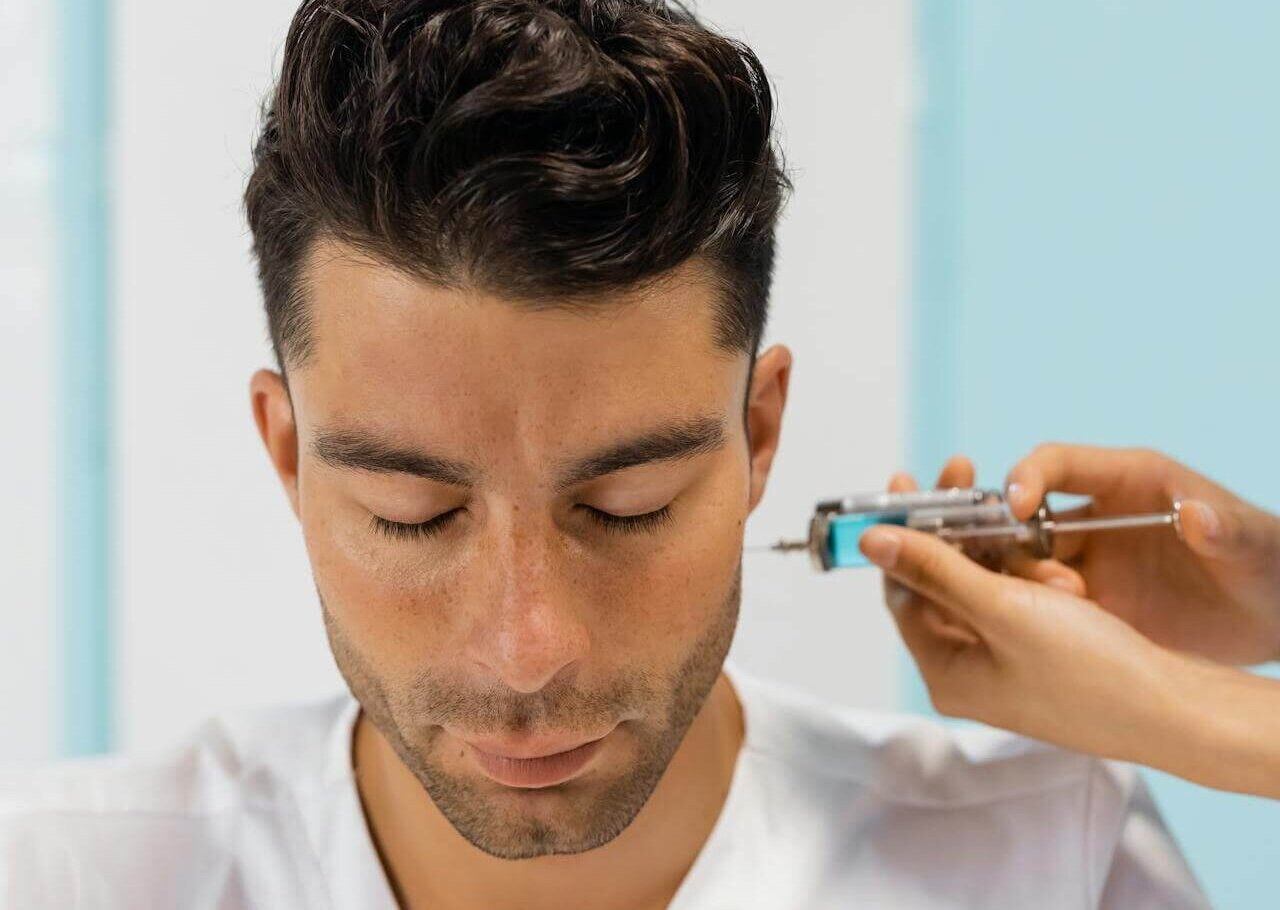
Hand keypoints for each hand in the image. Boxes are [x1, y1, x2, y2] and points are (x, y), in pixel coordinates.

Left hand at [858, 503, 1279, 797]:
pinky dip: (1039, 579)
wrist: (1180, 710)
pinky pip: (1024, 599)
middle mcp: (967, 673)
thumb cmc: (1092, 670)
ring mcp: (1007, 665)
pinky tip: (1070, 581)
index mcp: (943, 672)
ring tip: (1055, 568)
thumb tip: (869, 541)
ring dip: (1013, 559)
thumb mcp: (1003, 609)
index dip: (904, 532)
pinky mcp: (1044, 655)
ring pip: (987, 585)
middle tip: (964, 471)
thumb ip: (934, 569)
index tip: (909, 479)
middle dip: (966, 536)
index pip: (901, 589)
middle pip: (942, 583)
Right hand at [1005, 444, 1279, 664]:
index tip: (1019, 507)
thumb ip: (1227, 528)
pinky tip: (1058, 637)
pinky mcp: (1091, 606)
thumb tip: (1195, 514)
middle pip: (1024, 519)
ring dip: (1026, 585)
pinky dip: (1034, 617)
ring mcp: (1089, 564)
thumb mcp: (1254, 542)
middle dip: (1015, 545)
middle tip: (1050, 584)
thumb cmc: (1268, 561)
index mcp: (1125, 480)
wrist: (1272, 616)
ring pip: (1026, 565)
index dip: (1027, 478)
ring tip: (1067, 612)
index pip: (1056, 463)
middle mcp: (1096, 518)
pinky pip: (1043, 606)